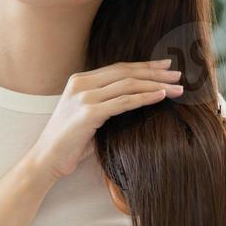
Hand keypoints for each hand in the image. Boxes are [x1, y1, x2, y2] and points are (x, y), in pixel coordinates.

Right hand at [25, 58, 185, 181]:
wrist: (46, 159)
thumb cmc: (69, 142)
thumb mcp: (88, 115)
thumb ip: (106, 103)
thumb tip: (135, 99)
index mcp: (80, 80)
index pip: (119, 68)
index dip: (144, 66)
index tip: (165, 67)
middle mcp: (81, 84)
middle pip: (126, 72)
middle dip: (155, 72)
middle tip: (179, 74)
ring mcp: (84, 97)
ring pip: (128, 85)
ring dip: (156, 85)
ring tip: (177, 88)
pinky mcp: (88, 113)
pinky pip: (123, 102)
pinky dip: (145, 98)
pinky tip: (161, 96)